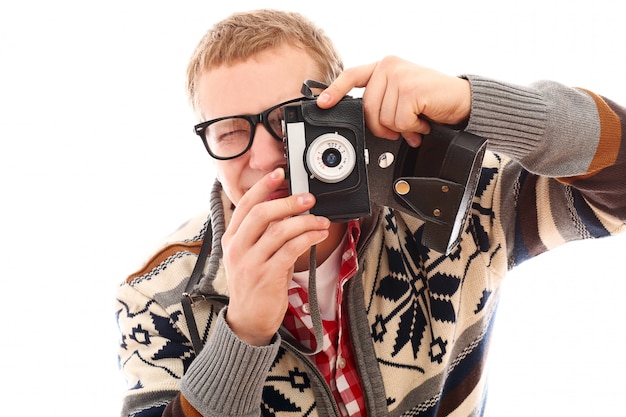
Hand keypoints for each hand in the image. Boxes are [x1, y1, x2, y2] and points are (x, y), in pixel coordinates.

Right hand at [221, 168, 330, 345]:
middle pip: (261, 213)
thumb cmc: (254, 286)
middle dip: (288, 201)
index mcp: (231, 239)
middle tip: (308, 198)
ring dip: (304, 222)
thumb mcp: (251, 255)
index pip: (244, 205)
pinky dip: (307, 238)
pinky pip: (290, 249)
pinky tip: (318, 235)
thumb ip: (263, 234)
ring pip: (279, 230)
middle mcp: (237, 248)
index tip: (279, 174)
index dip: (263, 186)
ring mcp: (250, 262)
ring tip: (320, 220)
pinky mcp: (266, 276)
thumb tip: (288, 210)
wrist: (249, 321)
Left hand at [317, 56, 470, 145]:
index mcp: (384, 67)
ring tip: (417, 121)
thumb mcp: (402, 96)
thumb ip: (382, 101)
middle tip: (402, 128)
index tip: (322, 103)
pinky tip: (423, 121)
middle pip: (367, 108)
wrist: (463, 101)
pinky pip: (399, 121)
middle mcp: (390, 67)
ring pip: (383, 118)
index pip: (352, 76)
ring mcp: (400, 76)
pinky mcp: (411, 89)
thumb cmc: (432, 101)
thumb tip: (364, 120)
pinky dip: (412, 128)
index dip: (335, 90)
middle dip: (382, 126)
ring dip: (401, 128)